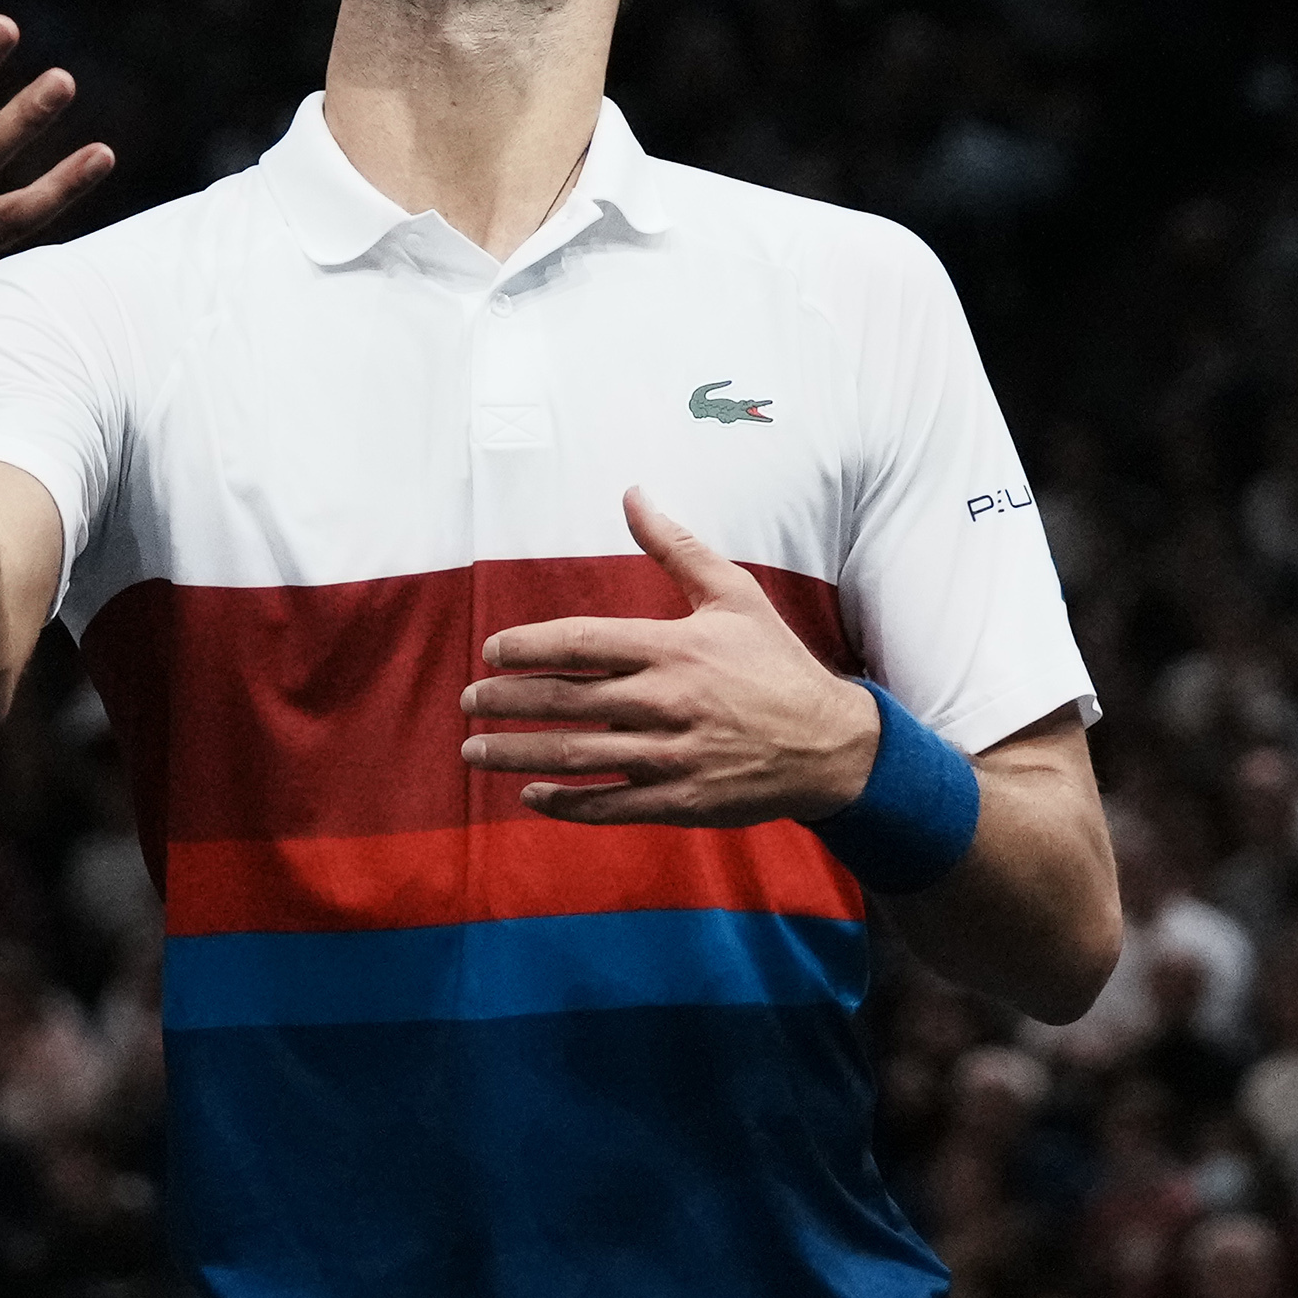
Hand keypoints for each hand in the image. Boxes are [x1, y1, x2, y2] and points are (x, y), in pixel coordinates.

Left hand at [458, 487, 879, 821]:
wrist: (830, 744)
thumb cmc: (774, 663)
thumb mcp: (733, 593)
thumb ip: (675, 546)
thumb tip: (632, 493)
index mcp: (673, 648)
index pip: (582, 644)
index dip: (528, 647)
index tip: (491, 651)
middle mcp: (665, 702)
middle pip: (567, 702)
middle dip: (507, 702)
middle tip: (467, 701)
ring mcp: (671, 756)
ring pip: (577, 757)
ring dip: (518, 755)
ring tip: (475, 751)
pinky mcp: (680, 801)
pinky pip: (610, 805)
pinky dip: (565, 802)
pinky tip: (531, 794)